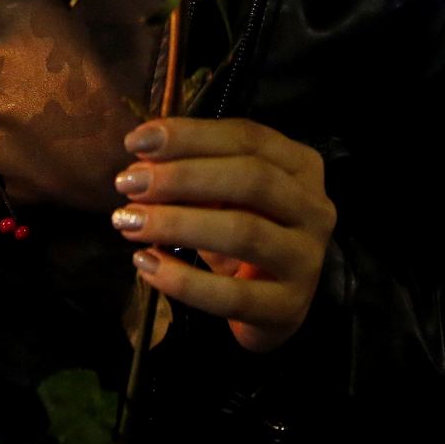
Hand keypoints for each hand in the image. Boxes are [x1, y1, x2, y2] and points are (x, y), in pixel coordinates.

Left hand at [111, 117, 336, 352]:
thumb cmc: (242, 230)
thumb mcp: (223, 194)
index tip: (136, 142)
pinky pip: (232, 295)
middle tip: (129, 183)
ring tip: (130, 222)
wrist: (269, 303)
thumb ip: (192, 171)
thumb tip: (141, 161)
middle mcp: (315, 208)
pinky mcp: (289, 308)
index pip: (248, 137)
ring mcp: (307, 260)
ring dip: (177, 223)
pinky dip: (183, 280)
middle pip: (251, 179)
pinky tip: (146, 264)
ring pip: (244, 232)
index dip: (190, 136)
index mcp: (301, 166)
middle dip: (182, 177)